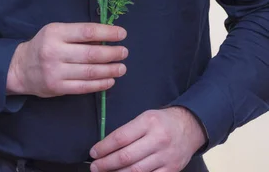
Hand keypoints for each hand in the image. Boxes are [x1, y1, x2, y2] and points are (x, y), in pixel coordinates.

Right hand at [7, 22, 127, 97]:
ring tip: (122, 67)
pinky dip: (100, 84)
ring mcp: (56, 71)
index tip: (122, 34)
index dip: (107, 33)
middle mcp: (55, 51)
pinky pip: (83, 87)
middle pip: (91, 53)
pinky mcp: (57, 88)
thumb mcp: (56, 32)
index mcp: (56, 33)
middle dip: (112, 53)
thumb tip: (107, 37)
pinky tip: (110, 80)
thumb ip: (78, 34)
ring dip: (110, 70)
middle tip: (124, 52)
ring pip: (89, 72)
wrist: (20, 68)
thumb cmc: (44, 45)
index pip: (87, 31)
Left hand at [89, 106, 207, 171]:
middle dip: (106, 163)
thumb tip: (107, 146)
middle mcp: (158, 139)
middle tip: (95, 166)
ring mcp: (165, 156)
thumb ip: (129, 131)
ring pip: (136, 171)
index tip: (93, 152)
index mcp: (148, 122)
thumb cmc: (162, 121)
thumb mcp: (145, 117)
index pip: (121, 137)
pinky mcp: (171, 170)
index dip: (104, 147)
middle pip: (126, 156)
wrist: (190, 127)